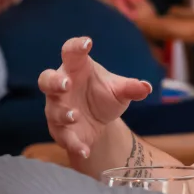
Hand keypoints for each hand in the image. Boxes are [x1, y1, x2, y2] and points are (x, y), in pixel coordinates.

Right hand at [38, 37, 152, 158]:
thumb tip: (146, 87)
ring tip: (75, 115)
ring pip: (53, 110)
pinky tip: (85, 150)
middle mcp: (62, 87)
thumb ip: (130, 88)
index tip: (86, 43)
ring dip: (63, 113)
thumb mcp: (119, 91)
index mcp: (76, 68)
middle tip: (66, 83)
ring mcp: (58, 109)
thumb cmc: (104, 96)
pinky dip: (73, 144)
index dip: (76, 46)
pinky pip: (63, 137)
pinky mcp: (61, 130)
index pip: (71, 52)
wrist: (99, 123)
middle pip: (47, 80)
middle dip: (54, 82)